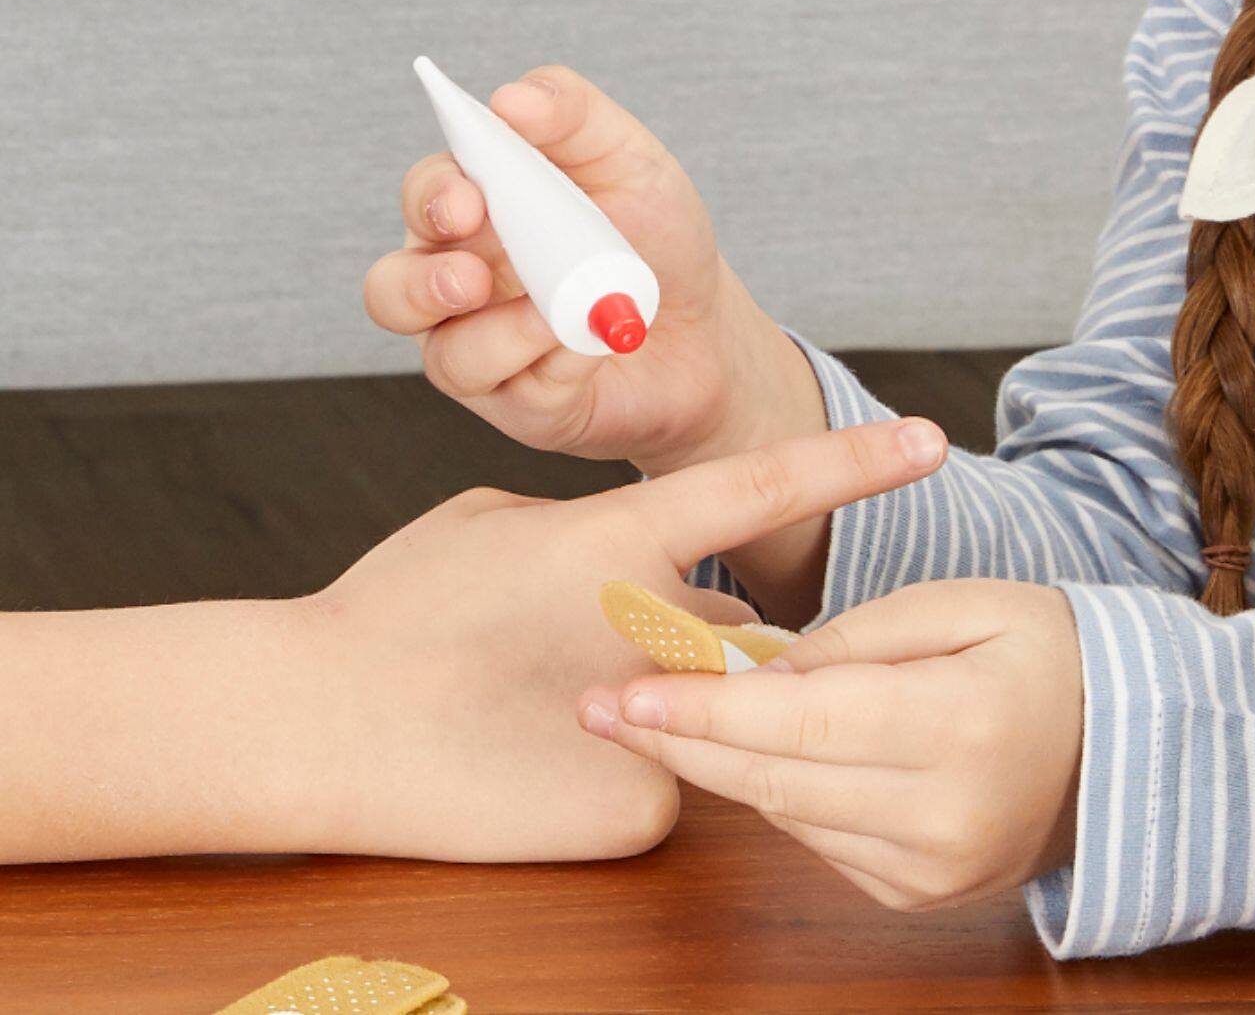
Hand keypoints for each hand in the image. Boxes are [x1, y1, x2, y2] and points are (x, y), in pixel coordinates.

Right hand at [295, 415, 947, 863]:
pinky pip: (666, 787)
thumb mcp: (499, 524)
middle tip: (622, 645)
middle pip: (744, 634)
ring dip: (662, 708)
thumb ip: (588, 536)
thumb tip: (625, 560)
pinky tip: (537, 773)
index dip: (856, 462)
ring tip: (546, 705)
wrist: (316, 727)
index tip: (935, 439)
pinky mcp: (639, 818)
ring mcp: (660, 733)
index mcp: (624, 543)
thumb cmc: (396, 609)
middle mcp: (663, 635)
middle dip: (715, 640)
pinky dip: (621, 778)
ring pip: (705, 715)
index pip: (768, 489)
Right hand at [364, 62, 826, 472]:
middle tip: (473, 278)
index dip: (433, 197)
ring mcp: (483, 349)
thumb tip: (510, 99)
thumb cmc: (658, 236)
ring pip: (443, 354)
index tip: (467, 201)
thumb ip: (572, 115)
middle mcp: (462, 282)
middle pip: (391, 288)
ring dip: (501, 334)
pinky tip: (593, 346)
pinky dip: (556, 365)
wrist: (710, 329)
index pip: (427, 194)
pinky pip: (514, 395)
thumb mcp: (629, 158)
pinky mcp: (518, 404)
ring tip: (559, 315)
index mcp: (481, 210)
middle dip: (422, 283)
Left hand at [578, 577, 1083, 909]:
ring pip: (788, 816)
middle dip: (681, 742)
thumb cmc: (1046, 651)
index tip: (627, 689)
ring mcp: (928, 869)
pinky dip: (780, 793)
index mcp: (960, 726)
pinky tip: (749, 751)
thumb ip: (860, 630)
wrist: (1124, 745)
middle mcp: (941, 815)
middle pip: (777, 780)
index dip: (705, 709)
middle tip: (600, 705)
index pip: (801, 722)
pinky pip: (818, 840)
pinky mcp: (916, 895)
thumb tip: (765, 669)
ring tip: (655, 715)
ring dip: (718, 767)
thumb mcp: (966, 601)